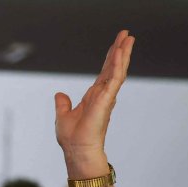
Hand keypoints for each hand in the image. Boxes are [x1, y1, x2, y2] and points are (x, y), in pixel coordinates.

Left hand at [55, 30, 133, 178]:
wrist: (76, 150)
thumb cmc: (72, 138)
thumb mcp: (63, 116)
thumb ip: (63, 104)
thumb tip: (59, 95)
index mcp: (94, 96)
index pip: (104, 73)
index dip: (110, 58)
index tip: (117, 44)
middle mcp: (102, 94)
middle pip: (113, 68)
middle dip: (120, 50)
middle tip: (127, 34)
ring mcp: (106, 97)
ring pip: (117, 70)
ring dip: (122, 53)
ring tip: (128, 38)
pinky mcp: (106, 100)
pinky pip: (114, 79)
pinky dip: (116, 65)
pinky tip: (119, 53)